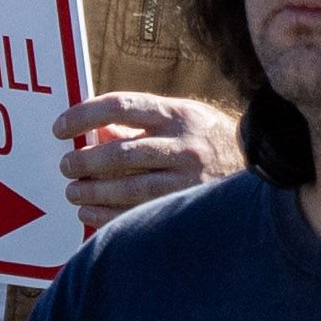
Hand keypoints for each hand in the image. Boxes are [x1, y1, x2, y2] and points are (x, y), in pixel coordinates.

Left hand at [57, 86, 244, 219]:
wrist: (261, 167)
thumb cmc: (210, 141)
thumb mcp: (182, 120)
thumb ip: (141, 125)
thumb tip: (96, 133)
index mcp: (178, 114)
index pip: (122, 106)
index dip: (85, 115)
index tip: (60, 128)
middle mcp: (183, 144)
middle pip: (120, 152)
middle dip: (84, 161)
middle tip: (66, 166)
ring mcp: (186, 178)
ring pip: (127, 186)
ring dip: (92, 191)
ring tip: (73, 191)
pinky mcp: (186, 206)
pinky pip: (137, 213)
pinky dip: (106, 215)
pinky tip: (88, 213)